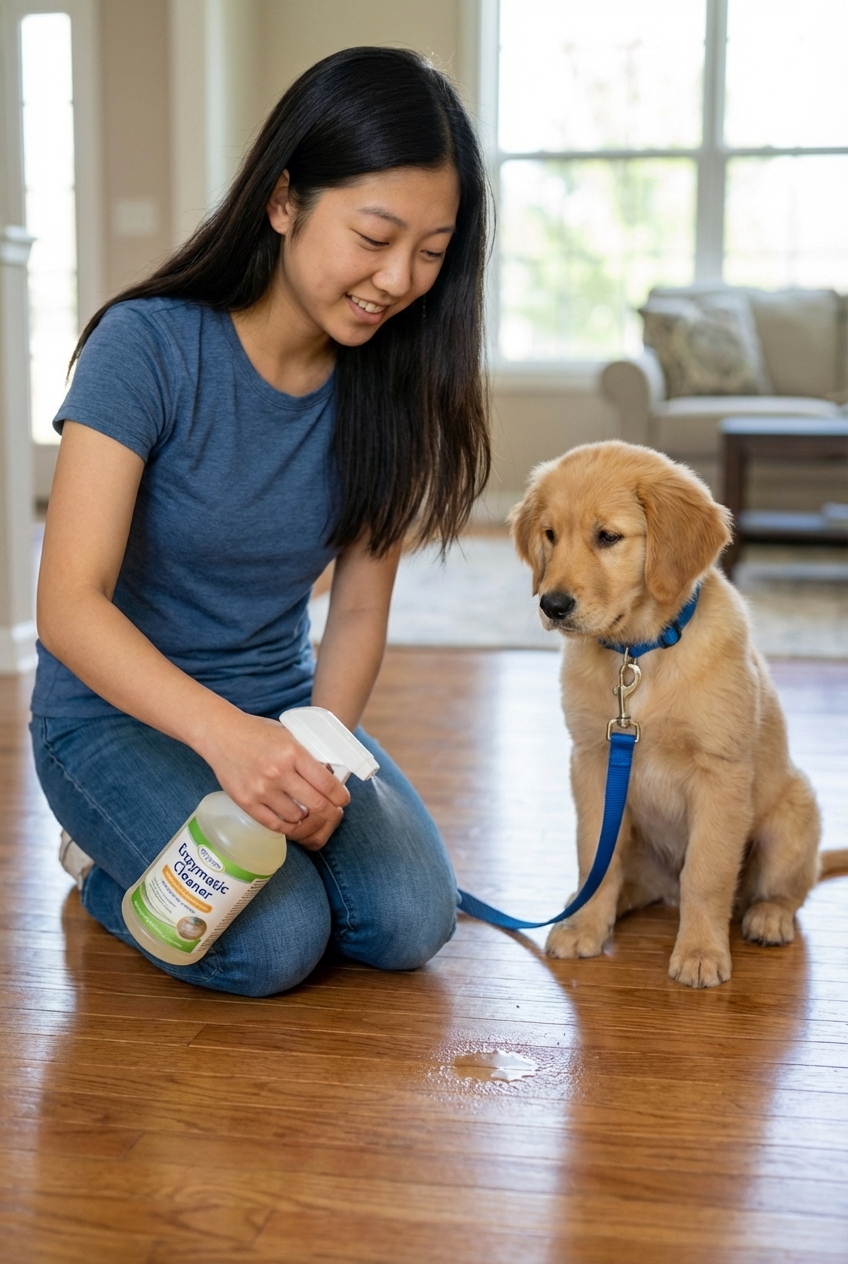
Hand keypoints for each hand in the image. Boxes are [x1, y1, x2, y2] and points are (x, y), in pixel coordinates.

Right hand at [200, 711, 349, 849]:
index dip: (341, 796)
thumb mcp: (289, 735)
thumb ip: (307, 755)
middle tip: (334, 812)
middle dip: (331, 812)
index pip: (327, 783)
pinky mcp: (246, 802)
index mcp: (293, 753)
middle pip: (317, 805)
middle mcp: (278, 772)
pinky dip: (286, 825)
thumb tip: (331, 775)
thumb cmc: (258, 733)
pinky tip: (291, 819)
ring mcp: (261, 789)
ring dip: (306, 818)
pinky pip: (274, 824)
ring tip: (308, 812)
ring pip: (296, 818)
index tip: (343, 799)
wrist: (221, 734)